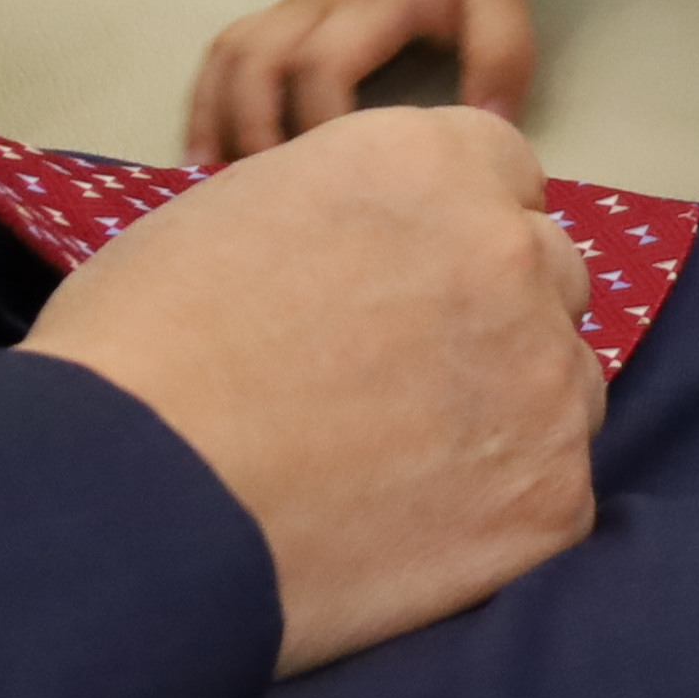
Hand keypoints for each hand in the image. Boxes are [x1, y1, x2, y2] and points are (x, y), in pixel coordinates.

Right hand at [19, 107, 602, 673]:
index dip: (459, 228)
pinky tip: (411, 535)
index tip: (415, 280)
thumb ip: (347, 216)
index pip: (505, 172)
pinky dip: (498, 517)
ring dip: (507, 412)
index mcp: (428, 162)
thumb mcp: (241, 211)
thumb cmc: (145, 347)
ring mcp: (542, 379)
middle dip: (493, 316)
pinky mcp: (550, 499)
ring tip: (402, 468)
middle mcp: (508, 252)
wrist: (135, 497)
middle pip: (546, 275)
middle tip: (401, 382)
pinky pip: (552, 496)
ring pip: (563, 385)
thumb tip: (369, 254)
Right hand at [186, 0, 532, 164]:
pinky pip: (225, 53)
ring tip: (216, 183)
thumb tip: (488, 124)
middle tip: (270, 192)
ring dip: (217, 115)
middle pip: (256, 57)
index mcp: (370, 5)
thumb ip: (503, 55)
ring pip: (230, 53)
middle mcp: (316, 8)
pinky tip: (201, 154)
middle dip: (252, 125)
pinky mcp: (280, 20)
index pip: (323, 62)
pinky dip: (207, 99)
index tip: (339, 174)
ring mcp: (290, 12)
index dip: (320, 122)